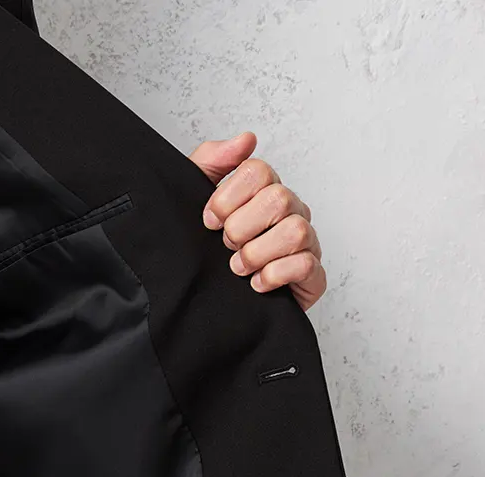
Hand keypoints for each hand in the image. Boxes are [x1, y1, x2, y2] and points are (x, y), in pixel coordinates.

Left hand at [188, 132, 325, 311]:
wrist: (215, 301)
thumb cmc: (212, 250)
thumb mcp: (197, 199)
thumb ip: (213, 161)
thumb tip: (246, 140)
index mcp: (266, 191)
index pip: (258, 172)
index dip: (228, 197)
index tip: (210, 220)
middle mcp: (291, 212)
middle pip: (277, 199)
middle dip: (241, 227)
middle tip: (227, 245)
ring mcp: (306, 243)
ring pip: (294, 232)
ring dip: (257, 254)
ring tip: (239, 267)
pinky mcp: (313, 276)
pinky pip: (305, 265)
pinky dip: (274, 275)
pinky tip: (256, 284)